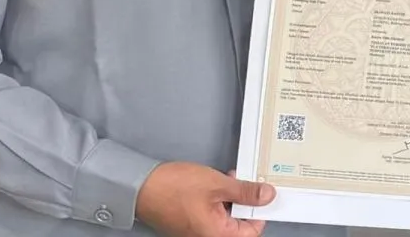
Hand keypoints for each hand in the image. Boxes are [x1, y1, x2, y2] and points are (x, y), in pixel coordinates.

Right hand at [136, 162, 273, 236]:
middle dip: (245, 202)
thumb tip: (267, 196)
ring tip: (229, 179)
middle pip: (239, 225)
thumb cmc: (174, 188)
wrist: (142, 187)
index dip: (260, 211)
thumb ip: (245, 192)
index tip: (262, 194)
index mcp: (218, 235)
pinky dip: (219, 200)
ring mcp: (198, 231)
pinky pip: (213, 215)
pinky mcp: (191, 223)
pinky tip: (216, 184)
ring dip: (232, 198)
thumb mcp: (217, 184)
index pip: (252, 232)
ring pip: (226, 218)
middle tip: (245, 182)